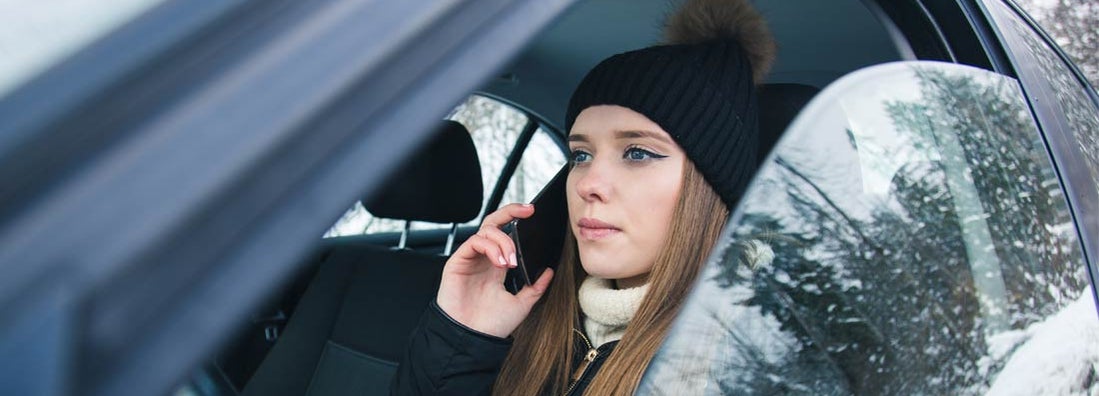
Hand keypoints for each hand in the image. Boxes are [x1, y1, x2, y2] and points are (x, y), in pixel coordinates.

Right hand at [435, 203, 554, 337]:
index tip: (532, 213)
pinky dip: (490, 247)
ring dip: (503, 241)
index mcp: (496, 266)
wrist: (473, 339)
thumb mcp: (522, 304)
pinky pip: (473, 242)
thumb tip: (549, 271)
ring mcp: (470, 259)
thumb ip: (536, 287)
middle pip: (493, 223)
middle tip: (526, 212)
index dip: (516, 220)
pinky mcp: (457, 263)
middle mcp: (483, 259)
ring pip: (486, 231)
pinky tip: (500, 262)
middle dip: (509, 212)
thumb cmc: (491, 325)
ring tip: (511, 261)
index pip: (505, 234)